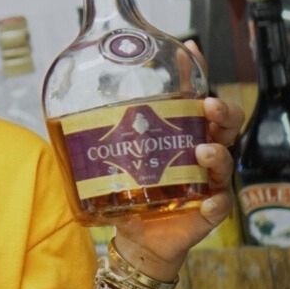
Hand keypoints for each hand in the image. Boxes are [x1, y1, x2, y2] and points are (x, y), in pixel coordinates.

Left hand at [110, 46, 243, 281]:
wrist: (136, 236)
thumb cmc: (131, 189)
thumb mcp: (115, 155)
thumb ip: (98, 129)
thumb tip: (63, 97)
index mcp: (182, 132)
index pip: (196, 96)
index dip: (198, 73)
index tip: (189, 51)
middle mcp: (201, 152)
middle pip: (225, 124)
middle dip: (223, 111)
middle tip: (208, 106)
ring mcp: (208, 181)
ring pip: (226, 161)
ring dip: (217, 154)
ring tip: (202, 152)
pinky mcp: (207, 211)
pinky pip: (220, 206)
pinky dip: (216, 203)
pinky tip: (208, 203)